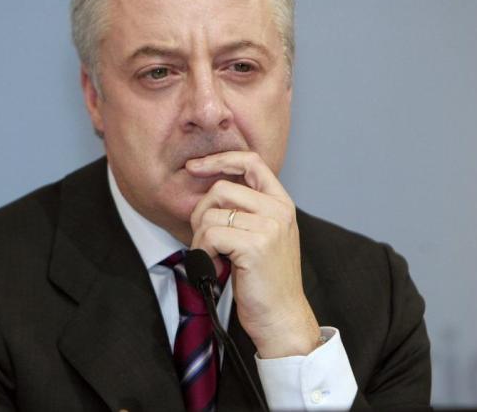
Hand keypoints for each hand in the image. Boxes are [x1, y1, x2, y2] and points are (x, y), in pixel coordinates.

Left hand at [186, 151, 320, 357]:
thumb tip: (208, 188)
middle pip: (222, 188)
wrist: (281, 317)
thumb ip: (246, 210)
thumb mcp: (263, 235)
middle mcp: (279, 210)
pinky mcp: (255, 245)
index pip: (251, 161)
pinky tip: (213, 264)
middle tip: (204, 238)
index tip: (194, 167)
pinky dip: (201, 250)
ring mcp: (269, 227)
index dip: (219, 159)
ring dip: (200, 237)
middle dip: (201, 212)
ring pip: (211, 213)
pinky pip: (210, 234)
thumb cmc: (264, 280)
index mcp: (281, 203)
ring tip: (212, 256)